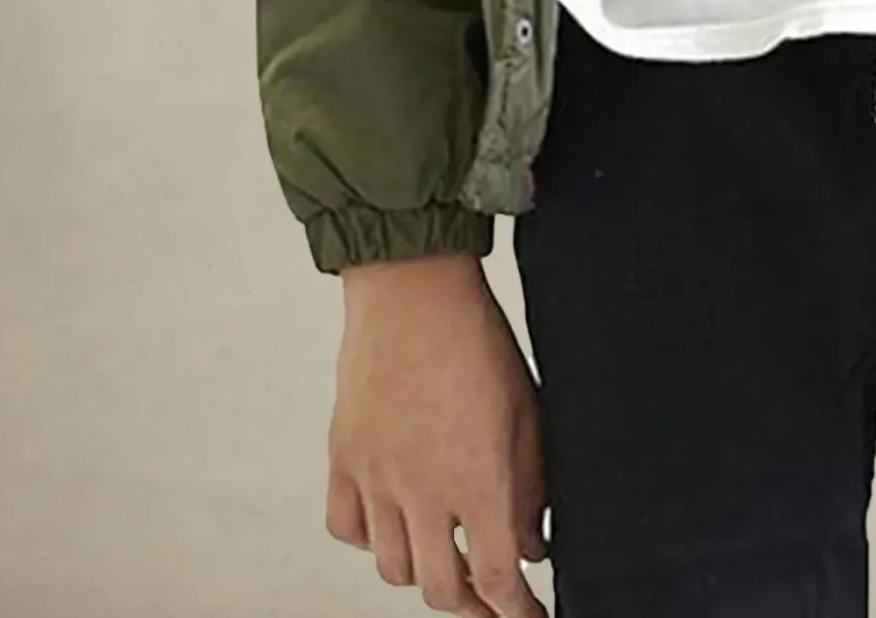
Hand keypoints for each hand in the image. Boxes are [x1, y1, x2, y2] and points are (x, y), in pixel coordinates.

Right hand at [327, 256, 550, 614]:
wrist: (413, 289)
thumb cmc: (476, 339)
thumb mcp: (527, 413)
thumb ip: (531, 486)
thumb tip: (531, 545)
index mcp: (479, 480)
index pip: (497, 579)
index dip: (517, 611)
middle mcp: (423, 492)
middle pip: (442, 589)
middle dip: (472, 604)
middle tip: (490, 598)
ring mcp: (377, 479)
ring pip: (393, 569)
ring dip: (422, 573)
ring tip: (444, 560)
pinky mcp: (344, 459)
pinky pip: (348, 528)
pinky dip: (371, 538)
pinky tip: (393, 523)